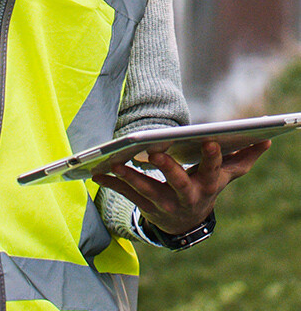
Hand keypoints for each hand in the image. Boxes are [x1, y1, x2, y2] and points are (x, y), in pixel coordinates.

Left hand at [92, 139, 270, 235]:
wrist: (187, 224)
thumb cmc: (205, 187)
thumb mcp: (224, 176)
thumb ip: (243, 158)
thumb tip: (267, 140)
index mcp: (207, 185)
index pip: (211, 169)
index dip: (211, 156)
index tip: (208, 139)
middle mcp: (187, 196)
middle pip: (178, 183)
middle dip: (168, 168)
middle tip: (154, 152)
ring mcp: (165, 204)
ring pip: (148, 191)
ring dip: (131, 177)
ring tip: (117, 161)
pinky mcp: (145, 207)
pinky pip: (127, 195)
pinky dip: (111, 183)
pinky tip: (97, 171)